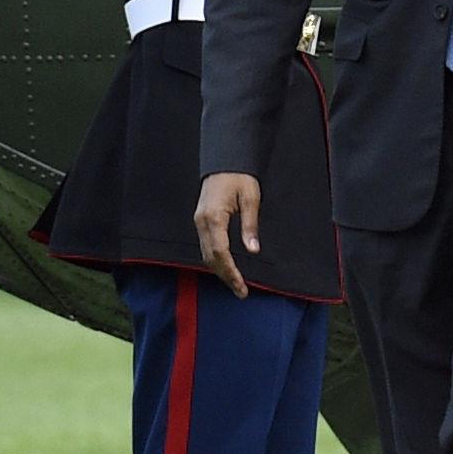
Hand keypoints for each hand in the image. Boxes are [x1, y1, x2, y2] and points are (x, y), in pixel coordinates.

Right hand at [194, 172, 260, 297]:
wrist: (225, 161)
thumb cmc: (239, 177)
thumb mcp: (250, 199)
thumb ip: (250, 225)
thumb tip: (253, 250)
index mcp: (213, 217)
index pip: (220, 253)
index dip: (231, 272)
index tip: (241, 286)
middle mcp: (202, 222)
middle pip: (211, 258)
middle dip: (225, 276)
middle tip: (241, 292)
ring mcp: (199, 222)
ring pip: (206, 254)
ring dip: (219, 271)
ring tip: (235, 285)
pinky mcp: (201, 221)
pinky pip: (206, 246)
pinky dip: (215, 260)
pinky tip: (226, 268)